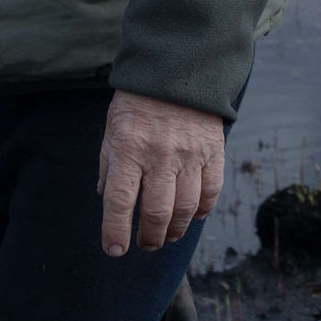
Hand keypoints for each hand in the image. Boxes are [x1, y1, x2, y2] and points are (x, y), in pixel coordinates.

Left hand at [97, 90, 224, 255]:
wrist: (179, 69)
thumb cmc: (138, 103)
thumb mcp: (113, 129)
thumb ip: (109, 165)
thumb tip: (107, 199)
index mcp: (128, 148)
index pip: (118, 200)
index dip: (115, 231)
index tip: (114, 250)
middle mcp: (159, 154)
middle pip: (156, 212)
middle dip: (149, 238)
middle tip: (146, 244)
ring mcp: (189, 153)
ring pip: (185, 208)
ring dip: (175, 231)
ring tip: (168, 235)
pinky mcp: (213, 151)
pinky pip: (211, 191)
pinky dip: (202, 210)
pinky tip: (192, 215)